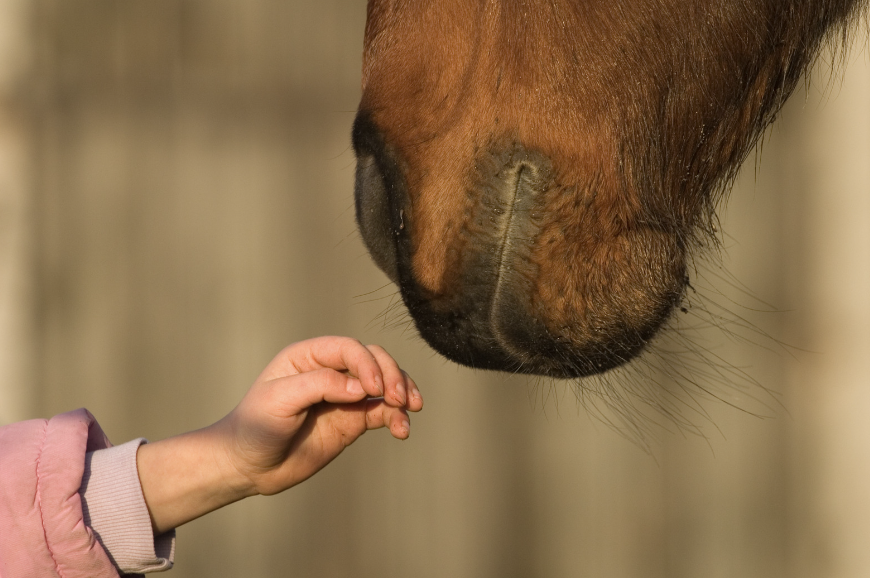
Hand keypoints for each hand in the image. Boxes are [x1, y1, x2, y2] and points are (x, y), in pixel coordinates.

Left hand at [137, 337, 422, 533]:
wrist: (249, 466)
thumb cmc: (255, 426)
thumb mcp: (279, 400)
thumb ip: (319, 386)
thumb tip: (361, 388)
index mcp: (309, 357)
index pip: (349, 348)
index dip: (367, 363)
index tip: (373, 389)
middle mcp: (331, 371)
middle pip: (374, 359)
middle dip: (391, 375)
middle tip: (399, 399)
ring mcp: (344, 396)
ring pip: (385, 383)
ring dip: (402, 392)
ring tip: (409, 411)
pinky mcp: (353, 420)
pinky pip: (383, 411)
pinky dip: (397, 417)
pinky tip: (401, 430)